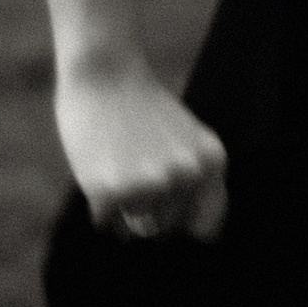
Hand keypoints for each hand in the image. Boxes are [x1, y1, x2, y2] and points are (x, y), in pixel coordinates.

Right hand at [54, 60, 228, 241]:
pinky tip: (96, 172)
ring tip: (114, 170)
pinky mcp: (111, 190)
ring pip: (134, 228)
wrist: (105, 71)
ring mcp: (150, 184)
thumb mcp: (187, 140)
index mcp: (211, 163)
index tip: (164, 212)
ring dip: (121, 210)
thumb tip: (192, 236)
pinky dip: (98, 207)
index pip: (204, 228)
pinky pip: (106, 223)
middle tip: (129, 176)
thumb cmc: (142, 107)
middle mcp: (186, 176)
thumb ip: (193, 182)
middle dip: (146, 214)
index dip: (180, 224)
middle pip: (164, 230)